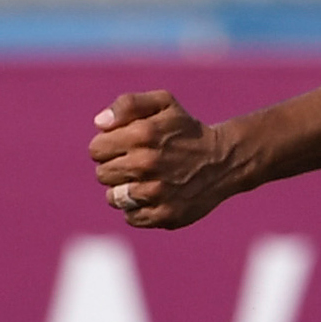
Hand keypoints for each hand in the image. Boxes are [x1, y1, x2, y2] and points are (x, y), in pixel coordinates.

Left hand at [90, 90, 239, 228]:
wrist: (225, 161)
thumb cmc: (186, 131)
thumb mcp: (163, 104)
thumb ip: (128, 105)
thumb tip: (99, 124)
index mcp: (142, 134)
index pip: (96, 149)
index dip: (107, 147)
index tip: (125, 147)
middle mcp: (148, 163)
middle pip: (102, 174)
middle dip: (115, 168)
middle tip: (137, 164)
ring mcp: (157, 192)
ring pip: (113, 198)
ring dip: (124, 190)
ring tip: (144, 181)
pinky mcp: (166, 215)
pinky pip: (131, 217)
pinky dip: (139, 209)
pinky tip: (155, 196)